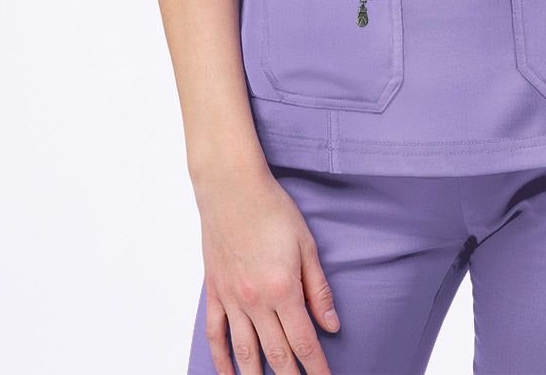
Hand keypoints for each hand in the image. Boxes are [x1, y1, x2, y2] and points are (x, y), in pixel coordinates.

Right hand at [195, 161, 339, 374]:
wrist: (232, 187)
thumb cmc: (273, 209)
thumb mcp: (306, 245)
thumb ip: (318, 289)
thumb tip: (331, 325)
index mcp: (283, 289)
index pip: (304, 342)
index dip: (316, 368)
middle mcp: (256, 301)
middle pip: (277, 354)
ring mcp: (231, 299)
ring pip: (245, 352)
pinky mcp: (214, 292)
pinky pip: (216, 334)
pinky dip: (222, 359)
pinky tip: (229, 374)